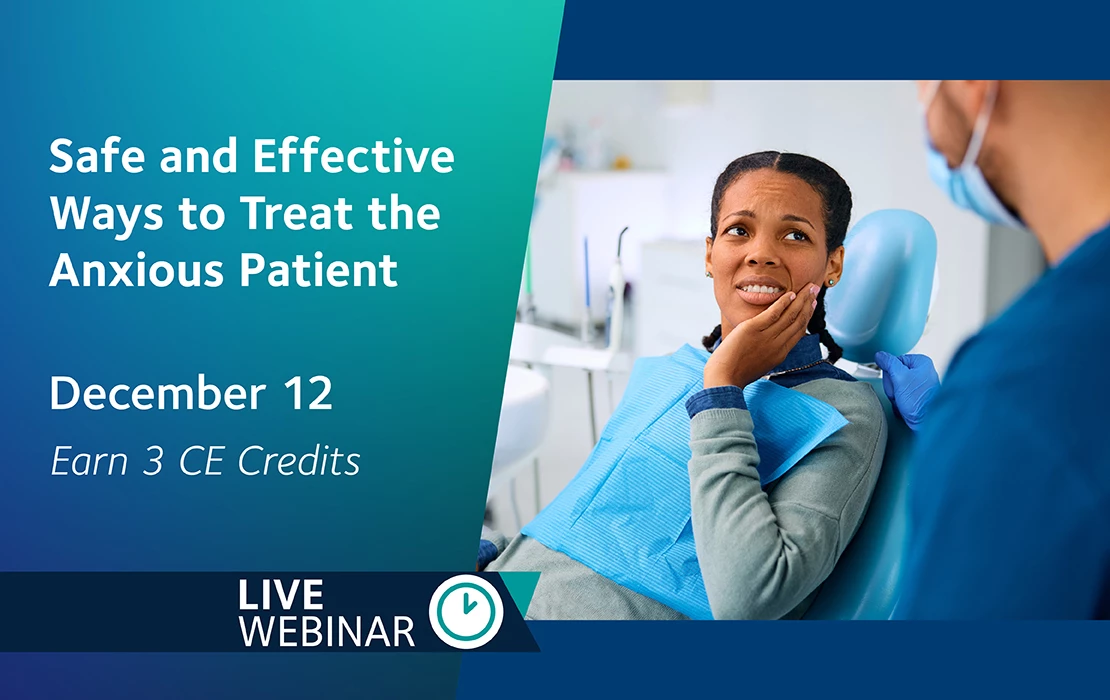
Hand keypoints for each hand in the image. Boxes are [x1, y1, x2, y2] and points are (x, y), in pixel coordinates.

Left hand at [704, 284, 820, 388]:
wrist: (724, 378)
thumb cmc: (736, 372)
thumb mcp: (760, 363)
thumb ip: (769, 351)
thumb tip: (772, 341)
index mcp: (780, 354)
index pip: (799, 331)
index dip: (807, 315)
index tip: (812, 304)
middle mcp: (778, 345)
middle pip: (798, 321)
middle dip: (808, 303)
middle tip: (815, 289)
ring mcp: (766, 337)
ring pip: (789, 315)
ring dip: (801, 299)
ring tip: (809, 287)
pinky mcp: (753, 329)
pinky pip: (773, 313)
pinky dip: (783, 303)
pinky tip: (790, 293)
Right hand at [874, 352, 939, 431]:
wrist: (926, 422)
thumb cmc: (919, 402)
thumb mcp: (900, 377)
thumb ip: (888, 363)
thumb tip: (880, 355)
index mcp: (921, 362)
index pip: (894, 361)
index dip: (890, 373)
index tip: (895, 382)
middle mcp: (922, 371)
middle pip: (894, 373)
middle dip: (892, 386)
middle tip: (899, 393)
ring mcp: (919, 384)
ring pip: (895, 385)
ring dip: (895, 395)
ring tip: (902, 400)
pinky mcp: (916, 395)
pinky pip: (900, 394)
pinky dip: (899, 400)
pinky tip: (904, 405)